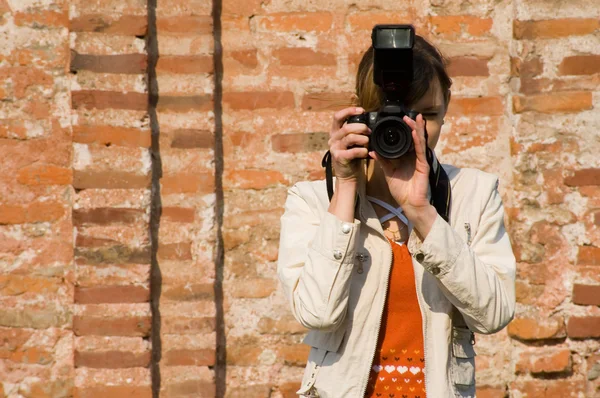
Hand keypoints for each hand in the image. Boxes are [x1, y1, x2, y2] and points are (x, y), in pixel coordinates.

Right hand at [329, 107, 370, 181]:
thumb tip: (368, 123)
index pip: (337, 117)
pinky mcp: (339, 157)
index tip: (361, 110)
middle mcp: (333, 139)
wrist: (347, 175)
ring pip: (350, 137)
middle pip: (346, 127)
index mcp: (335, 132)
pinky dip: (362, 151)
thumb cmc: (352, 157)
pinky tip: (366, 152)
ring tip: (368, 142)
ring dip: (363, 139)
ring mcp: (335, 148)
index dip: (348, 111)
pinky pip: (353, 151)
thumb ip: (355, 132)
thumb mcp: (351, 142)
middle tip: (369, 131)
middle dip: (361, 127)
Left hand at [370, 114, 436, 235]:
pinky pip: (421, 151)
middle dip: (412, 125)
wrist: (409, 203)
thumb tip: (372, 151)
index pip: (407, 140)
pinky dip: (418, 141)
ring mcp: (420, 160)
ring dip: (417, 129)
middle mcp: (415, 157)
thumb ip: (382, 161)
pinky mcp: (423, 166)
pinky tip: (415, 133)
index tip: (400, 119)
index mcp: (407, 157)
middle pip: (415, 138)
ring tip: (415, 118)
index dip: (405, 130)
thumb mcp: (388, 172)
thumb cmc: (401, 190)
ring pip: (420, 141)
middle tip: (408, 114)